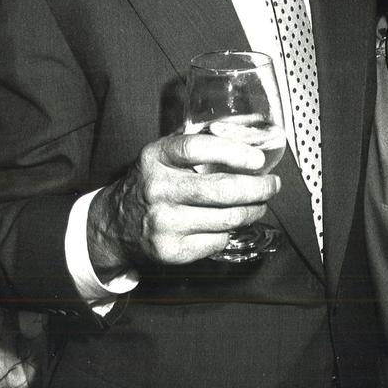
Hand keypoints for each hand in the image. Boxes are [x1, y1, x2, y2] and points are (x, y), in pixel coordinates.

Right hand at [87, 133, 280, 279]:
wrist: (115, 225)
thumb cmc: (150, 182)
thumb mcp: (161, 155)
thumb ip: (195, 144)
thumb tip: (245, 137)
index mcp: (156, 157)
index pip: (197, 149)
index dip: (233, 152)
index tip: (258, 159)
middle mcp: (157, 189)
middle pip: (220, 190)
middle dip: (257, 188)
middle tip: (272, 185)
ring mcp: (163, 223)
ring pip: (225, 218)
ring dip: (252, 211)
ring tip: (259, 203)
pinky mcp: (171, 251)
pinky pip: (217, 240)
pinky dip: (231, 231)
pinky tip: (232, 222)